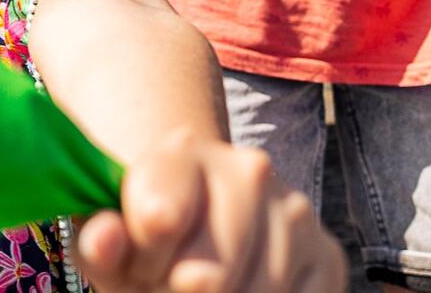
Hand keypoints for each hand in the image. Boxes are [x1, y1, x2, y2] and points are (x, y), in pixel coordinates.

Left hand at [76, 133, 345, 292]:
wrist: (201, 222)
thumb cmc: (145, 238)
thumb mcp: (111, 240)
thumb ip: (101, 242)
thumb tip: (106, 237)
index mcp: (183, 151)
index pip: (158, 218)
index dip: (142, 262)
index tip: (140, 262)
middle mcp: (249, 169)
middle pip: (209, 276)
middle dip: (181, 292)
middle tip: (172, 280)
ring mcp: (295, 210)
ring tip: (202, 286)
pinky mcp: (328, 254)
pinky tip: (244, 290)